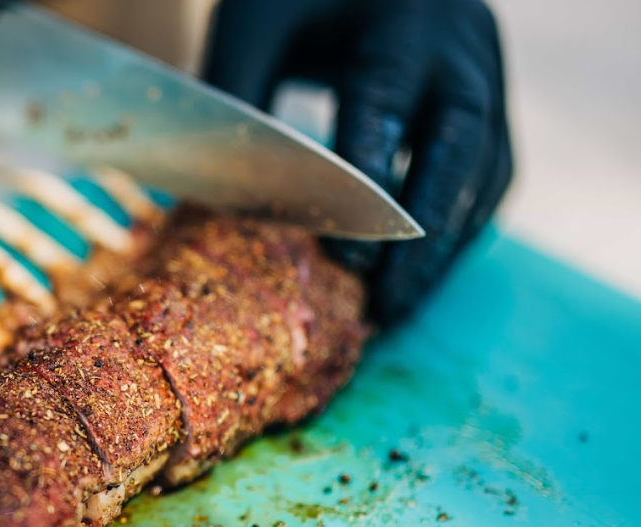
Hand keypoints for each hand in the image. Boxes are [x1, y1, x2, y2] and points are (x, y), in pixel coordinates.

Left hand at [205, 0, 513, 325]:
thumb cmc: (296, 0)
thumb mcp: (255, 26)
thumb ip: (239, 98)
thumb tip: (223, 197)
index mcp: (399, 20)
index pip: (387, 102)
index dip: (369, 184)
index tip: (349, 257)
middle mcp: (459, 47)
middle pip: (458, 151)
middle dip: (422, 239)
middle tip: (383, 303)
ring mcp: (487, 73)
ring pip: (485, 172)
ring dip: (447, 248)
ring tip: (399, 306)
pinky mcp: (492, 102)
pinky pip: (490, 174)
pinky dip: (459, 229)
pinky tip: (421, 275)